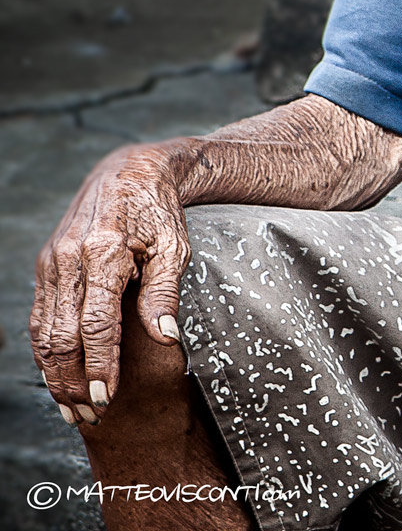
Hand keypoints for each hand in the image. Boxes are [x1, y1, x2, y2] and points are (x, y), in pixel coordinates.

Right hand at [30, 145, 190, 424]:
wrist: (131, 173)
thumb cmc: (159, 212)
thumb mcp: (174, 247)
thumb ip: (165, 293)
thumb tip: (167, 338)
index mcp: (105, 251)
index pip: (96, 323)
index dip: (99, 365)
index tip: (105, 398)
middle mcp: (70, 258)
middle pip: (63, 335)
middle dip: (73, 382)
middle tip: (91, 415)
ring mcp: (53, 262)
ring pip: (44, 332)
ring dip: (55, 375)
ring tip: (73, 409)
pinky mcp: (46, 265)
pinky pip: (39, 318)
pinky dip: (46, 352)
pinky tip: (58, 377)